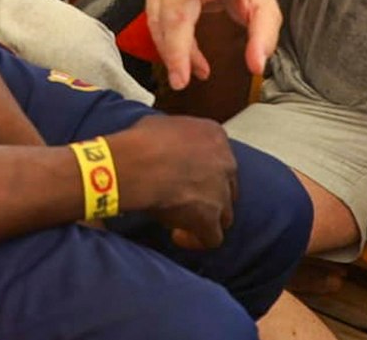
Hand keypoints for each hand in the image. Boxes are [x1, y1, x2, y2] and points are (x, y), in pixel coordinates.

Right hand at [106, 114, 238, 248]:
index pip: (219, 156)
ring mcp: (221, 193)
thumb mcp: (161, 125)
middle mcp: (226, 163)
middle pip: (227, 186)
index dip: (204, 169)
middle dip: (210, 195)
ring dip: (206, 219)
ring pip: (225, 214)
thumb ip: (174, 137)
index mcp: (215, 136)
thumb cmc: (143, 141)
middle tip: (187, 200)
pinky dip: (197, 240)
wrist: (140, 164)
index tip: (185, 176)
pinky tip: (179, 238)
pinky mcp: (210, 218)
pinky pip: (212, 238)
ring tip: (183, 222)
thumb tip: (164, 145)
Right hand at [146, 0, 281, 90]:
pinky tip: (189, 61)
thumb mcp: (265, 5)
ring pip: (160, 20)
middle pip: (174, 10)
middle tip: (181, 80)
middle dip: (175, 48)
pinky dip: (171, 47)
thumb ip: (264, 36)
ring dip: (174, 52)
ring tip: (197, 72)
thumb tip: (256, 66)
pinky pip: (157, 24)